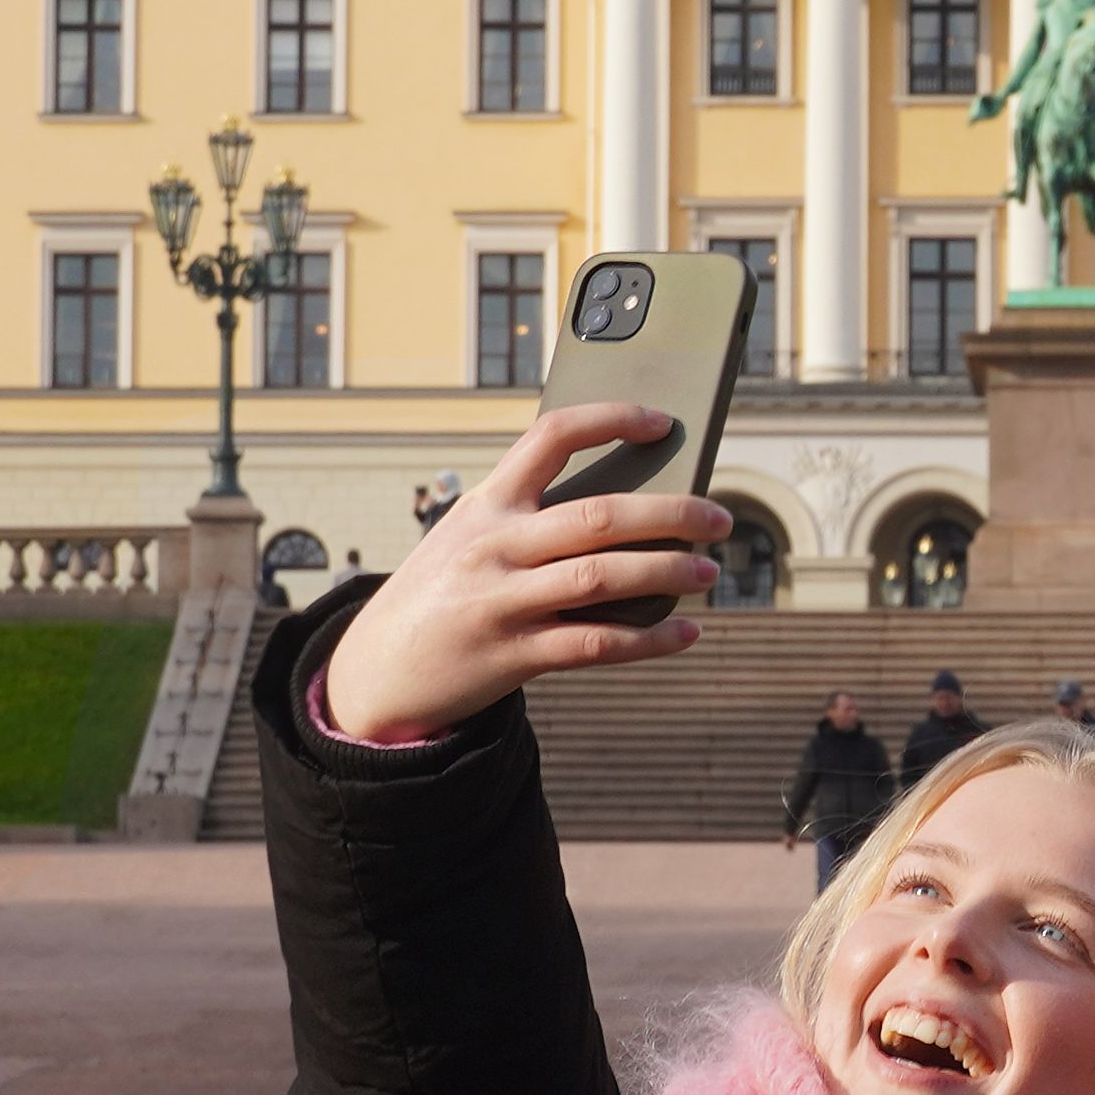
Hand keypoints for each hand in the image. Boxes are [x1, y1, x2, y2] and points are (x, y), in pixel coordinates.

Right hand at [319, 403, 729, 743]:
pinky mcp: (512, 656)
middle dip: (671, 513)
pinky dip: (649, 640)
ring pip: (603, 578)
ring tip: (708, 572)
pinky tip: (685, 632)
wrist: (375, 673)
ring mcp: (501, 602)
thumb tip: (635, 515)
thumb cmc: (441, 595)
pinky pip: (595, 644)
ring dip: (668, 573)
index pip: (550, 438)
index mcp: (485, 504)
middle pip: (598, 516)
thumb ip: (532, 522)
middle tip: (719, 519)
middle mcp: (493, 546)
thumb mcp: (468, 540)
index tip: (661, 422)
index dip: (611, 420)